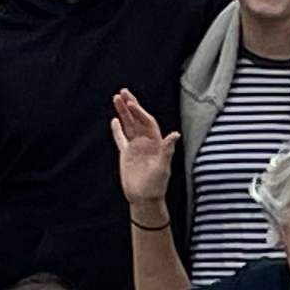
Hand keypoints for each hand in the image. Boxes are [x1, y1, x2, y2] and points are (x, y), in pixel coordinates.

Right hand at [111, 89, 176, 205]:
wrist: (144, 198)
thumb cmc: (156, 184)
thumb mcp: (163, 167)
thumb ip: (168, 149)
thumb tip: (175, 134)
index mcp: (156, 142)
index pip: (147, 122)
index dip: (139, 112)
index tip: (130, 103)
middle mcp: (146, 142)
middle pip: (137, 119)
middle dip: (130, 105)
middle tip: (123, 91)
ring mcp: (135, 147)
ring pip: (128, 125)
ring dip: (122, 113)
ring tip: (115, 98)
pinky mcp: (126, 154)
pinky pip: (121, 139)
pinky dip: (117, 130)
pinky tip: (114, 120)